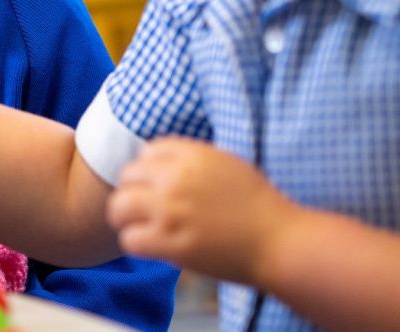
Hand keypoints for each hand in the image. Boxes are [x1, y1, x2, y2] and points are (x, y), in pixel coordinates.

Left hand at [107, 137, 301, 283]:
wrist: (279, 241)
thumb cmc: (259, 206)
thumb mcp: (227, 164)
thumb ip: (193, 160)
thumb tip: (159, 162)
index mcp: (192, 155)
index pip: (146, 152)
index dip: (146, 170)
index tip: (153, 185)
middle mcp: (177, 179)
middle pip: (128, 177)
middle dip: (132, 192)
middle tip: (141, 209)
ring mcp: (171, 211)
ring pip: (120, 207)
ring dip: (124, 218)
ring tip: (135, 226)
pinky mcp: (171, 243)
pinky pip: (130, 239)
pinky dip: (135, 244)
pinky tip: (148, 246)